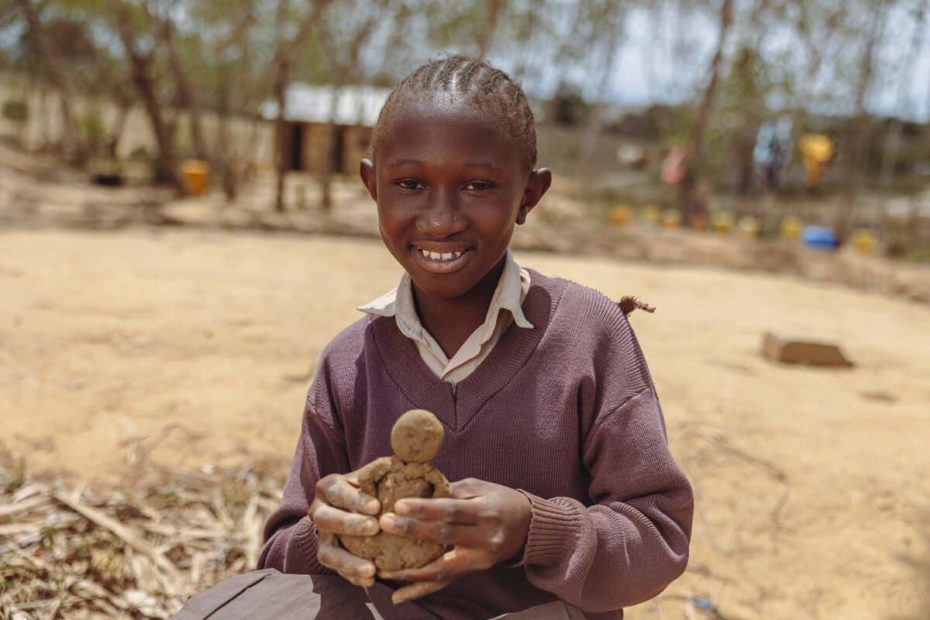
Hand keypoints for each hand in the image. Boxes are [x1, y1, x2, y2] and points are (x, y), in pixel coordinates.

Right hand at [309, 469, 380, 586]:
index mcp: (329, 486)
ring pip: (327, 552)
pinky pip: (336, 570)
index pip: (337, 490)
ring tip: (371, 570)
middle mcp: (319, 510)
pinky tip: (371, 581)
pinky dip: (352, 576)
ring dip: (348, 561)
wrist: (352, 508)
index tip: (377, 507)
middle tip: (374, 529)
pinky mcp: (327, 556)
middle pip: (326, 519)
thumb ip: (386, 467)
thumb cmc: (371, 488)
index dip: (354, 499)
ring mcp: (321, 536)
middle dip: (349, 525)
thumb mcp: (374, 475)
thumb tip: (410, 453)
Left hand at [377, 478, 531, 603]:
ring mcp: (480, 559)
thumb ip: (450, 490)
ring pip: (441, 568)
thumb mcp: (479, 487)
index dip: (424, 508)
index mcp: (486, 512)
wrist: (528, 526)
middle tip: (384, 525)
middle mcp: (485, 538)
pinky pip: (444, 582)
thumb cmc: (499, 499)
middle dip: (411, 531)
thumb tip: (417, 488)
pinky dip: (420, 590)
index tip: (398, 505)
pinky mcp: (474, 572)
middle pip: (444, 536)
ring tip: (382, 569)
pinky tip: (397, 596)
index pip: (451, 510)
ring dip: (410, 571)